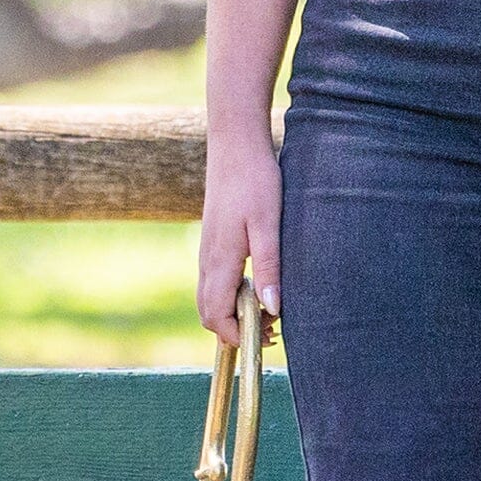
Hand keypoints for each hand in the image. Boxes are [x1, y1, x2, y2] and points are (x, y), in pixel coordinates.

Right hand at [199, 132, 281, 346]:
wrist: (236, 144)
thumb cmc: (255, 181)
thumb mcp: (268, 225)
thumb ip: (269, 268)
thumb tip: (272, 310)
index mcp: (219, 260)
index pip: (215, 317)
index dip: (237, 336)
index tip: (266, 337)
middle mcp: (207, 259)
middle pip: (209, 313)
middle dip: (236, 330)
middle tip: (273, 327)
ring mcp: (207, 251)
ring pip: (211, 298)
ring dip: (235, 312)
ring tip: (270, 308)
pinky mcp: (213, 242)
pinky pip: (215, 282)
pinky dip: (233, 295)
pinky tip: (259, 284)